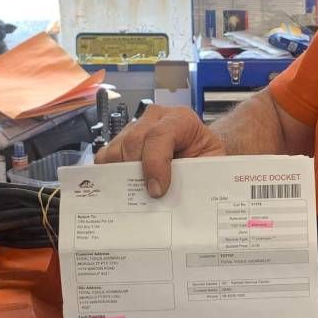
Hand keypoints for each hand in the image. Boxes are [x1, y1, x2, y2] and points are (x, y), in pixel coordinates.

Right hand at [95, 105, 224, 194]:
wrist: (200, 151)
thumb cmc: (205, 157)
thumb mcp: (210, 165)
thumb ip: (198, 176)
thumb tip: (182, 199)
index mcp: (181, 119)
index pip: (160, 135)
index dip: (155, 164)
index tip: (156, 191)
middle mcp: (155, 118)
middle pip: (133, 141)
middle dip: (135, 173)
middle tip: (143, 198)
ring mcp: (136, 126)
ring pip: (116, 149)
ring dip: (121, 175)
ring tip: (134, 194)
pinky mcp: (122, 139)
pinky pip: (106, 155)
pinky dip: (110, 173)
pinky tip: (122, 186)